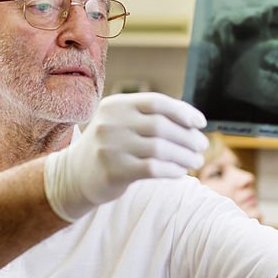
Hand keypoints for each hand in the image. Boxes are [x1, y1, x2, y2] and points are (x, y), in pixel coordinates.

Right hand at [44, 93, 208, 220]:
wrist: (75, 174)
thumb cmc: (111, 146)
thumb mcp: (123, 123)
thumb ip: (151, 118)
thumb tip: (194, 123)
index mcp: (117, 104)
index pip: (157, 102)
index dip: (183, 112)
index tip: (201, 123)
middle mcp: (111, 122)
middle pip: (161, 126)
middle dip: (188, 137)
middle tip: (202, 146)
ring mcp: (110, 146)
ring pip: (160, 148)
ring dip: (184, 155)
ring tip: (196, 161)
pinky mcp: (113, 170)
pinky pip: (152, 169)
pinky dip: (172, 170)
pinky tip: (181, 172)